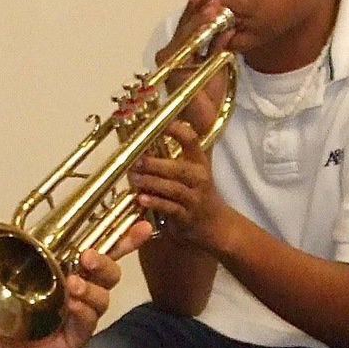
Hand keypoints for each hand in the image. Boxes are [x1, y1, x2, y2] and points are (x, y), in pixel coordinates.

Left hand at [0, 220, 152, 347]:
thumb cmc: (16, 293)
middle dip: (104, 263)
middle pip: (112, 273)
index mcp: (79, 266)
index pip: (109, 250)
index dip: (128, 238)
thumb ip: (42, 240)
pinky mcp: (79, 334)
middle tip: (87, 257)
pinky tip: (70, 306)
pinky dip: (82, 311)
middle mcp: (87, 286)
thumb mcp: (27, 259)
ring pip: (102, 297)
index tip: (143, 226)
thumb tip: (54, 219)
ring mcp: (85, 311)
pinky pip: (89, 320)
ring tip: (72, 285)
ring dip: (90, 289)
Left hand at [128, 121, 226, 249]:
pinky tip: (142, 199)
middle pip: (178, 168)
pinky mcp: (187, 216)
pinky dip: (155, 203)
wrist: (214, 224)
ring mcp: (195, 198)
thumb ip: (169, 159)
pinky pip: (170, 208)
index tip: (159, 124)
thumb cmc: (196, 193)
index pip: (191, 140)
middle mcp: (199, 177)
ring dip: (151, 182)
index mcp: (199, 161)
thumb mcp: (190, 172)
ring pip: (173, 188)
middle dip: (155, 164)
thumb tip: (139, 143)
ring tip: (134, 178)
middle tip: (135, 160)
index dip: (176, 130)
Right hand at [155, 0, 235, 134]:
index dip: (196, 13)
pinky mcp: (175, 71)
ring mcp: (170, 64)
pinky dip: (203, 36)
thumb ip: (219, 46)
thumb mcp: (216, 66)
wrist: (203, 122)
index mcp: (177, 55)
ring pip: (186, 36)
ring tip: (215, 8)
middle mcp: (169, 57)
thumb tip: (228, 26)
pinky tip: (215, 25)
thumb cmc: (207, 97)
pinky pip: (189, 49)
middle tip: (214, 0)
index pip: (185, 29)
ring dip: (201, 21)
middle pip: (184, 30)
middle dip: (200, 14)